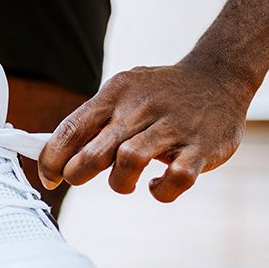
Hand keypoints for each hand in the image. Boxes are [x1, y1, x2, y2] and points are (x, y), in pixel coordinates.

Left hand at [37, 62, 253, 202]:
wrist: (219, 76)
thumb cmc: (159, 93)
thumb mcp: (122, 92)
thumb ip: (93, 120)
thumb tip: (55, 154)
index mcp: (115, 94)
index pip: (71, 128)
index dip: (52, 159)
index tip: (49, 177)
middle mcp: (141, 109)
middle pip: (95, 151)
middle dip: (78, 174)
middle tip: (81, 178)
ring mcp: (172, 128)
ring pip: (130, 161)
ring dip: (119, 183)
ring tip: (125, 182)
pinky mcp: (202, 148)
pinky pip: (177, 178)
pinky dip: (162, 191)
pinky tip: (158, 185)